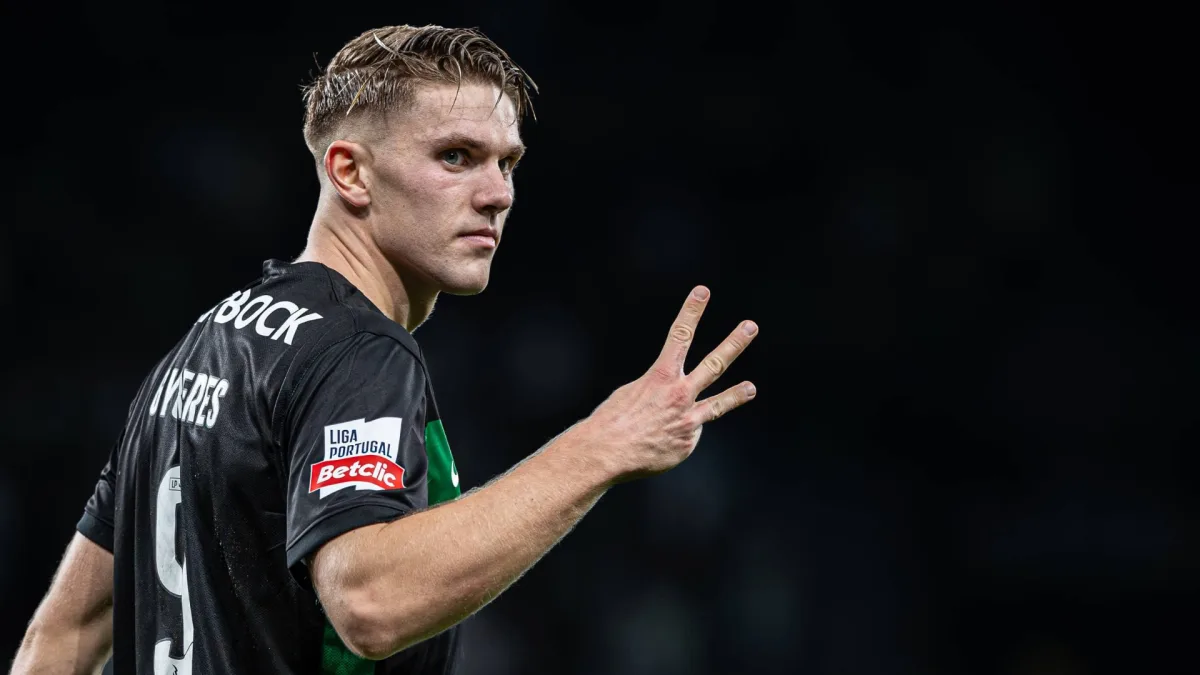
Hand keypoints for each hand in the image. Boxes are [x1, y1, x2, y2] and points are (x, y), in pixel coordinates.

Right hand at [578, 286, 757, 483]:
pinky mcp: (688, 443)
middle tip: (750, 326)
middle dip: (733, 344)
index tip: (703, 291)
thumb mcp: (632, 393)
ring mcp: (688, 420)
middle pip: (714, 364)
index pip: (679, 336)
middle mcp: (679, 394)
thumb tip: (676, 399)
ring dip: (737, 394)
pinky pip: (686, 435)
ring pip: (718, 404)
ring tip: (751, 388)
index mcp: (660, 376)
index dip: (692, 312)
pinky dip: (675, 435)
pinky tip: (659, 442)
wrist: (607, 453)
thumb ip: (659, 390)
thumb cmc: (613, 421)